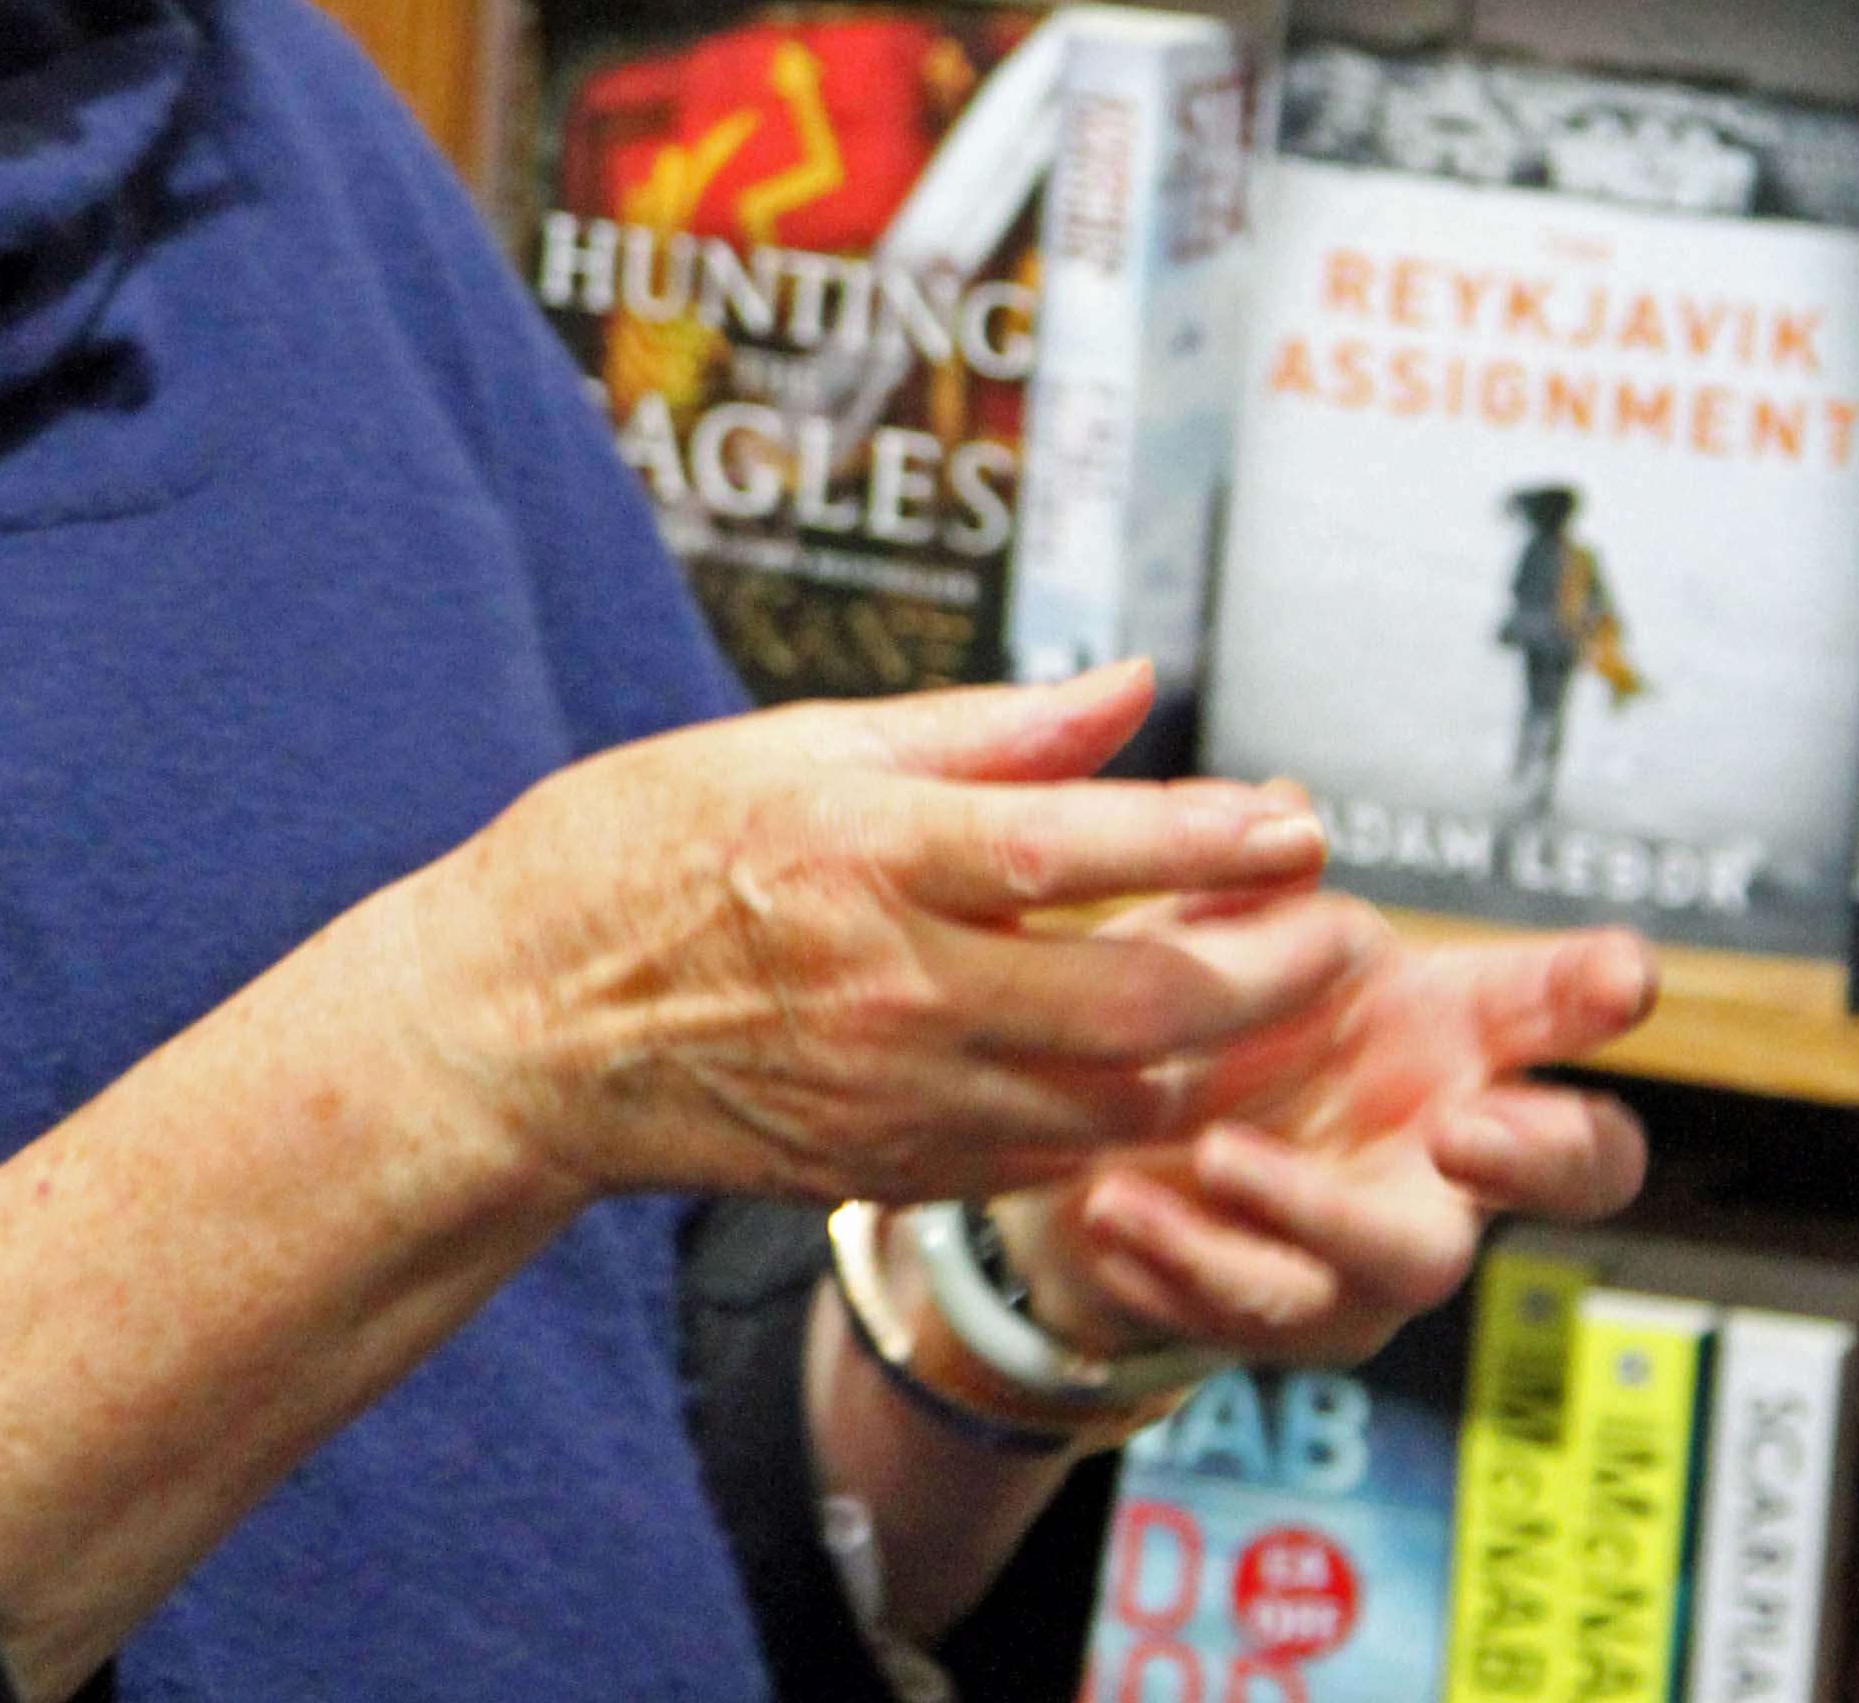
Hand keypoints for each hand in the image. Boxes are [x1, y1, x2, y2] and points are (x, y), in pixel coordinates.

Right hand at [397, 663, 1365, 1211]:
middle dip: (1270, 968)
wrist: (521, 1027)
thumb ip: (976, 731)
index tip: (1303, 817)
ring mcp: (898, 1096)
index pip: (1079, 849)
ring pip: (1126, 1103)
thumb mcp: (790, 744)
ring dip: (1230, 1056)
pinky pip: (1060, 1157)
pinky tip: (1174, 1064)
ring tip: (1279, 994)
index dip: (1211, 836)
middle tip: (1338, 925)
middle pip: (1143, 1003)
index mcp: (862, 855)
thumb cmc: (635, 851)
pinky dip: (1142, 1117)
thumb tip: (1126, 690)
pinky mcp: (893, 1169)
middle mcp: (894, 987)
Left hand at [998, 899, 1654, 1367]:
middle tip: (1460, 1127)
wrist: (1088, 1140)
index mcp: (1444, 1030)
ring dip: (1307, 1208)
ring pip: (1398, 1256)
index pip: (1552, 1010)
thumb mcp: (1209, 930)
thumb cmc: (1199, 1017)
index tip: (1624, 970)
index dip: (1599, 989)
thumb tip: (1282, 807)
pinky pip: (1257, 1305)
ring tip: (1214, 1152)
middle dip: (1539, 1151)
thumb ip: (1253, 884)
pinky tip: (1116, 1216)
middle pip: (1574, 1168)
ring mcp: (1384, 1243)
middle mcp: (1445, 1146)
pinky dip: (1185, 1259)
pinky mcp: (1297, 1314)